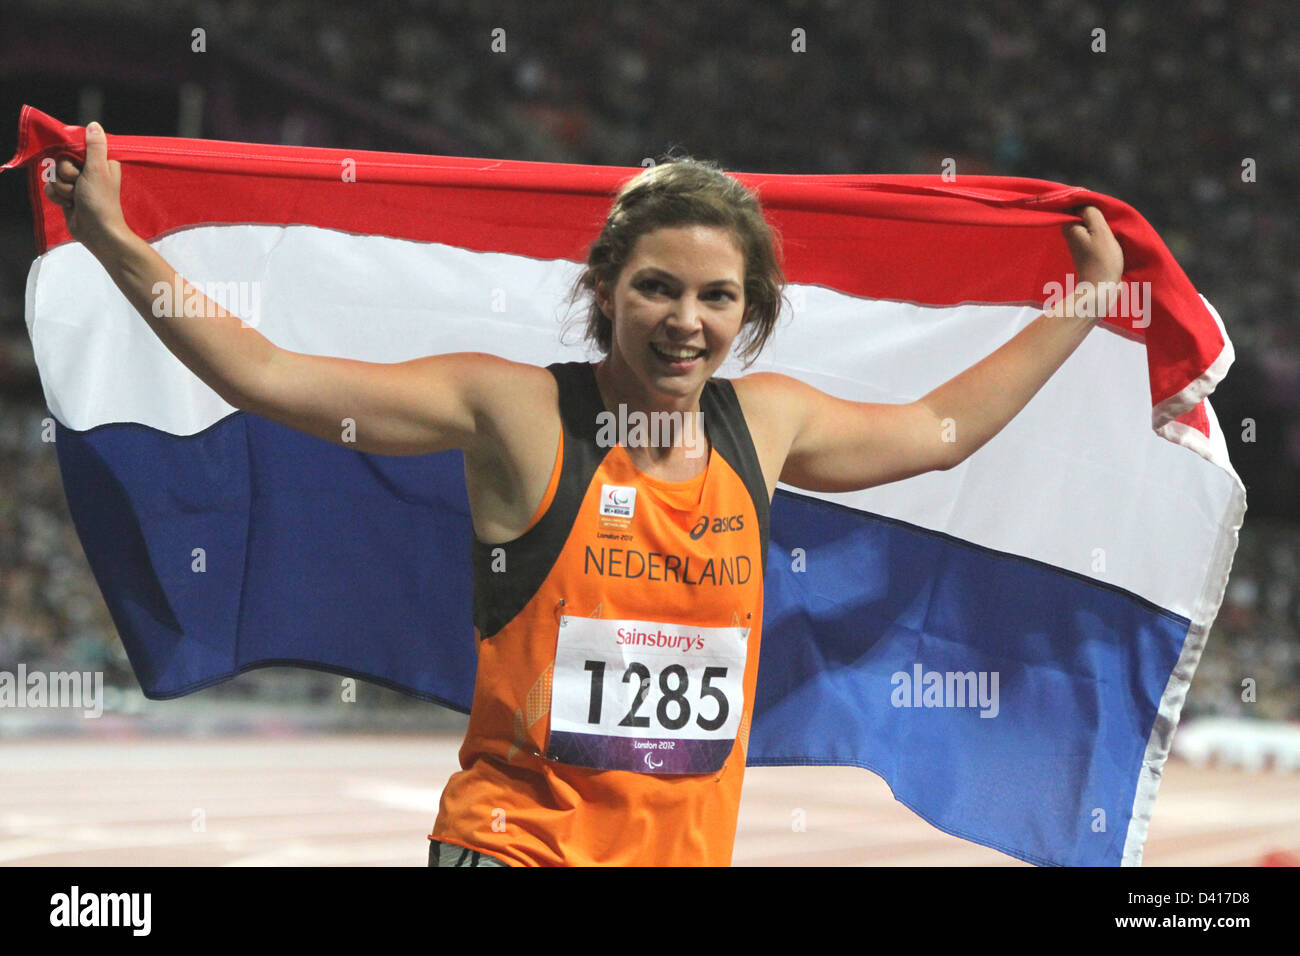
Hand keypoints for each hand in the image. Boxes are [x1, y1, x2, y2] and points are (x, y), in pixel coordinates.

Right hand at [43, 121, 128, 254]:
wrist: (97, 231)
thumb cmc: (100, 201)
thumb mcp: (98, 169)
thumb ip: (95, 146)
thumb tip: (94, 125)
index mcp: (100, 161)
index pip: (75, 146)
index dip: (71, 155)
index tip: (77, 165)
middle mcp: (88, 169)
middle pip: (61, 160)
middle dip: (66, 174)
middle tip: (78, 184)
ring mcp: (77, 183)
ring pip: (54, 174)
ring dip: (62, 187)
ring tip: (75, 197)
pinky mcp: (67, 194)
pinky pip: (50, 187)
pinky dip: (57, 196)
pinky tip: (69, 204)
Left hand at [1062, 205, 1123, 287]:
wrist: (1100, 289)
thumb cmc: (1101, 259)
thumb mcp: (1100, 230)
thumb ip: (1091, 212)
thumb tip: (1084, 201)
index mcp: (1068, 226)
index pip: (1076, 204)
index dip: (1090, 203)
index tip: (1102, 211)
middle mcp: (1069, 234)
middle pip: (1083, 214)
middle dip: (1095, 214)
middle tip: (1108, 221)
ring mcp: (1077, 243)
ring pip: (1089, 224)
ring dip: (1100, 224)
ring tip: (1110, 231)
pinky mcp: (1085, 251)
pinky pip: (1093, 234)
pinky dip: (1101, 234)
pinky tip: (1109, 239)